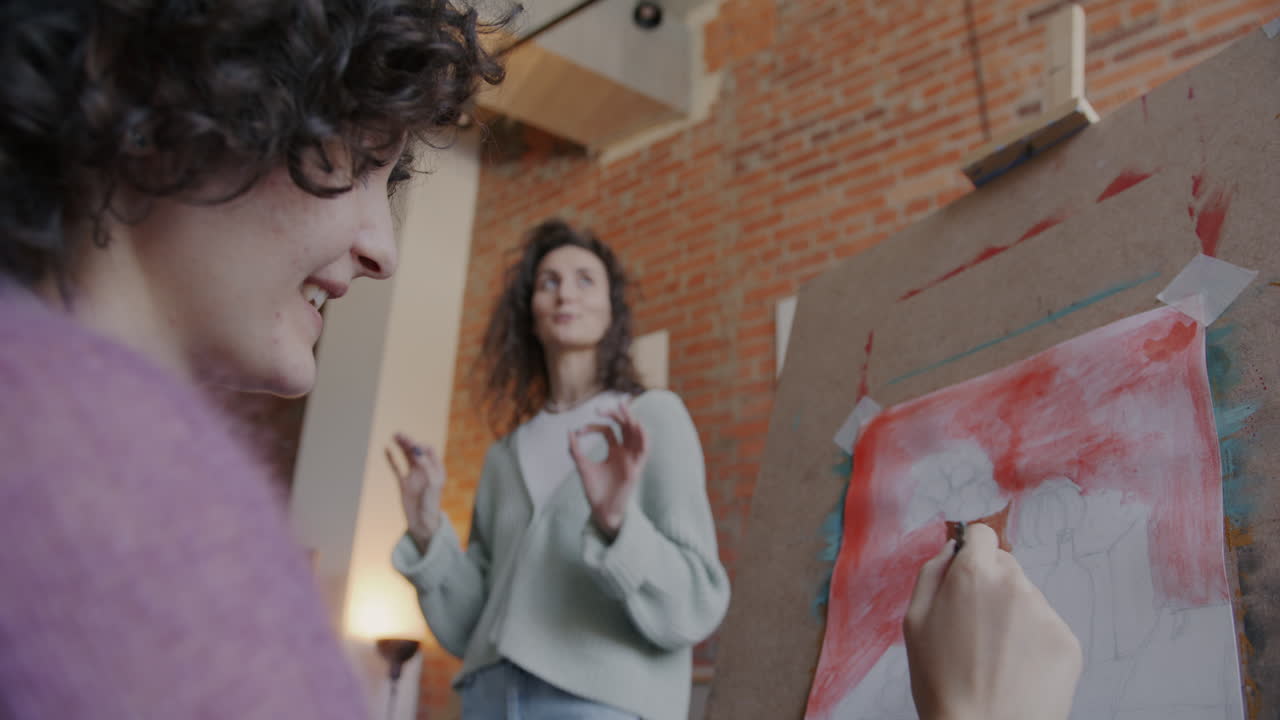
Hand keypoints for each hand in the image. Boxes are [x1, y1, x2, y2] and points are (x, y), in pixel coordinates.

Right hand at [385, 433, 445, 551]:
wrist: (422, 523)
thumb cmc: (432, 504)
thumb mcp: (432, 483)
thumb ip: (425, 466)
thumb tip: (416, 450)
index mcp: (435, 469)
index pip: (429, 451)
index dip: (421, 447)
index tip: (414, 449)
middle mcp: (424, 471)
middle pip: (416, 451)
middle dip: (409, 442)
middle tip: (399, 434)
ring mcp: (413, 477)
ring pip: (406, 457)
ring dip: (401, 446)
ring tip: (394, 436)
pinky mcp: (403, 484)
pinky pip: (396, 468)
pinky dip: (392, 459)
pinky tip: (387, 449)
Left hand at [569, 401, 648, 541]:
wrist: (601, 512)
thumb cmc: (595, 491)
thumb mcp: (583, 467)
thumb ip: (576, 450)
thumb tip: (570, 431)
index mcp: (615, 451)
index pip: (608, 430)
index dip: (593, 426)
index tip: (578, 432)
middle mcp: (626, 453)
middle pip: (626, 426)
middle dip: (618, 413)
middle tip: (602, 407)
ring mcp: (632, 460)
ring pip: (637, 434)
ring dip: (632, 419)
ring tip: (623, 406)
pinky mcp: (635, 469)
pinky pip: (644, 451)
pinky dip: (643, 437)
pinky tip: (637, 425)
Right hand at [903, 523, 1081, 719]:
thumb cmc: (941, 682)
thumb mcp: (914, 621)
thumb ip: (932, 573)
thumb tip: (952, 548)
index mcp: (973, 573)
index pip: (982, 535)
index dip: (972, 550)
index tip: (968, 570)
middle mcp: (1014, 583)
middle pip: (1006, 566)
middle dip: (991, 586)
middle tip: (975, 628)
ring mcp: (1045, 612)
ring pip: (1027, 598)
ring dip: (1013, 615)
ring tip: (996, 656)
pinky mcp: (1067, 640)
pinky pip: (1047, 628)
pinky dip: (1034, 643)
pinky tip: (1016, 669)